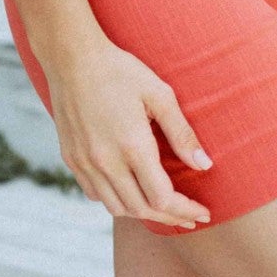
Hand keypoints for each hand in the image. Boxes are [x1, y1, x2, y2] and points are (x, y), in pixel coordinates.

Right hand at [49, 34, 214, 229]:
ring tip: (163, 208)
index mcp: (132, 146)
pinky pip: (95, 194)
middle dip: (170, 218)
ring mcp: (85, 163)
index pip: (162, 198)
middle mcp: (106, 161)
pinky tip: (130, 192)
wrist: (72, 58)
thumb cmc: (120, 71)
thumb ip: (182, 134)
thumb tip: (204, 165)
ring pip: (116, 207)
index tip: (202, 212)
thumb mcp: (159, 95)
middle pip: (142, 209)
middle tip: (190, 217)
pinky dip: (116, 201)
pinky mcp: (72, 159)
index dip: (185, 210)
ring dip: (143, 212)